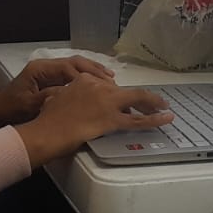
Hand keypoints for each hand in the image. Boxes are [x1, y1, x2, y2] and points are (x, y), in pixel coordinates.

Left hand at [0, 57, 114, 126]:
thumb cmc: (11, 107)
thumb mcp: (30, 104)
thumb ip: (49, 97)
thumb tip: (68, 93)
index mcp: (40, 69)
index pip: (67, 67)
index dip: (85, 76)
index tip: (99, 84)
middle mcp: (46, 65)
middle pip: (75, 63)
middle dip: (94, 70)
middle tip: (110, 80)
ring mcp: (49, 70)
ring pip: (76, 66)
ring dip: (93, 71)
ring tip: (110, 78)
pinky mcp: (52, 77)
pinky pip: (73, 73)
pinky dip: (87, 77)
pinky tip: (98, 81)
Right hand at [14, 75, 174, 166]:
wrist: (46, 132)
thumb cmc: (46, 119)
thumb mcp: (54, 98)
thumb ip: (64, 94)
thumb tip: (64, 96)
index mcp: (84, 80)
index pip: (109, 85)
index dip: (119, 95)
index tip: (125, 101)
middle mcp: (98, 87)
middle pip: (125, 91)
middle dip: (141, 98)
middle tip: (152, 103)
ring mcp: (107, 102)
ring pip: (137, 100)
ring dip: (153, 104)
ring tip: (164, 107)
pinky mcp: (111, 120)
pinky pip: (138, 120)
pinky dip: (154, 119)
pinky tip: (166, 118)